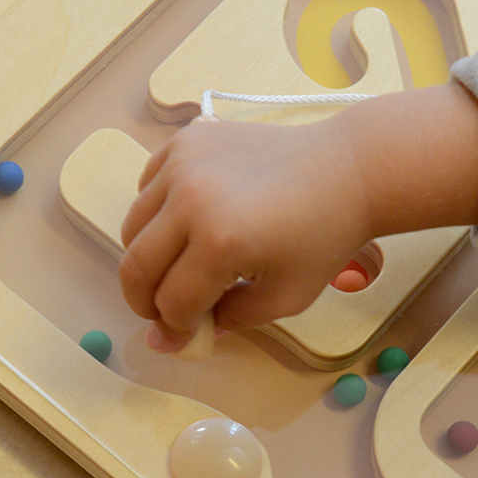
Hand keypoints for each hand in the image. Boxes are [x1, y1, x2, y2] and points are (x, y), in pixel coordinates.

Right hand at [118, 84, 477, 353]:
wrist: (345, 170)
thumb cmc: (324, 237)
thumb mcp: (286, 297)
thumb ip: (230, 319)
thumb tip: (180, 335)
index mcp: (220, 242)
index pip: (173, 301)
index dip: (174, 328)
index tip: (180, 338)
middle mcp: (191, 199)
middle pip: (136, 267)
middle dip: (143, 302)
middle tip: (160, 315)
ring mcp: (183, 163)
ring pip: (133, 227)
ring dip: (146, 259)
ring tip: (173, 273)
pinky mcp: (185, 140)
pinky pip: (147, 188)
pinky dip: (154, 215)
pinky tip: (183, 228)